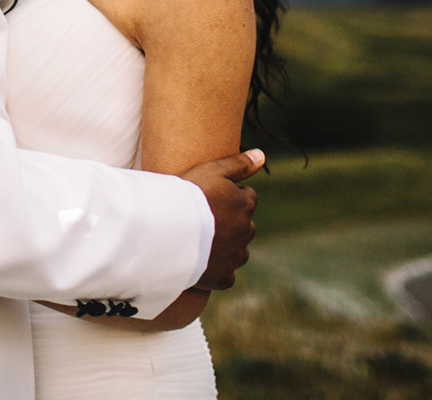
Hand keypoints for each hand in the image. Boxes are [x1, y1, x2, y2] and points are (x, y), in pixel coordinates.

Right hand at [182, 148, 263, 290]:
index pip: (248, 198)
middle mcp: (245, 231)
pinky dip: (219, 271)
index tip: (213, 198)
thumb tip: (262, 155)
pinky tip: (203, 264)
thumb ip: (239, 164)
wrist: (169, 229)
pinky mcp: (223, 277)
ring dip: (229, 248)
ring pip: (239, 252)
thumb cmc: (189, 195)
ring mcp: (235, 256)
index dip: (231, 197)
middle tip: (207, 220)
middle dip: (233, 224)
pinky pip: (227, 276)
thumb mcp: (213, 170)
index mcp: (245, 205)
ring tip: (204, 242)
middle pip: (246, 226)